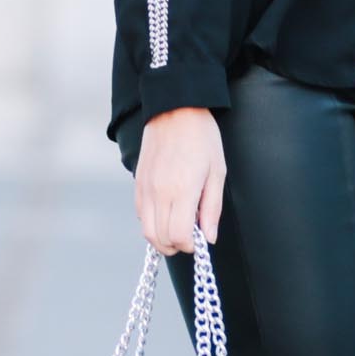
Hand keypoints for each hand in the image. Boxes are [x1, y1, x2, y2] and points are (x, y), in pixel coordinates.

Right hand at [135, 106, 224, 254]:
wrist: (174, 110)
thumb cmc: (202, 138)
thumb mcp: (217, 172)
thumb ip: (212, 208)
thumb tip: (209, 238)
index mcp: (182, 191)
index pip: (179, 236)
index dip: (191, 245)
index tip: (200, 239)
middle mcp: (159, 193)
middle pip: (160, 239)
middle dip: (177, 245)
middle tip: (191, 237)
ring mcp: (145, 189)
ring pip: (147, 231)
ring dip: (162, 238)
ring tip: (179, 228)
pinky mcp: (138, 183)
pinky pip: (140, 214)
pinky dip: (153, 222)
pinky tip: (167, 212)